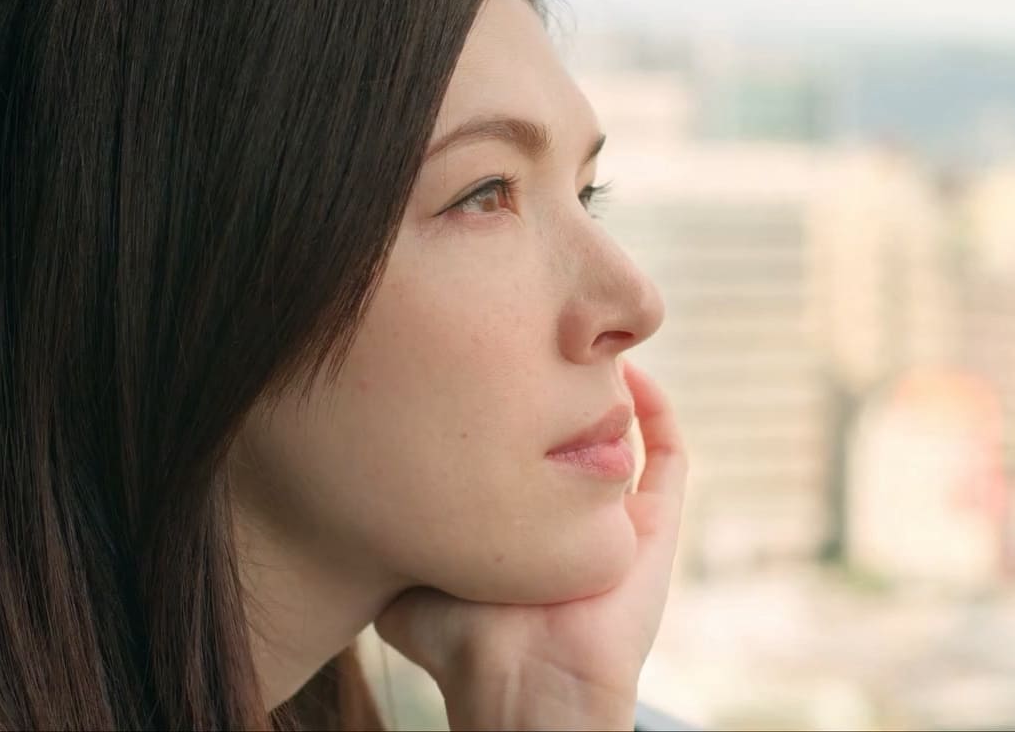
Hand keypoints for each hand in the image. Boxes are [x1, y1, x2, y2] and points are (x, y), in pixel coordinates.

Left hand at [375, 361, 688, 730]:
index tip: (480, 358)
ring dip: (606, 386)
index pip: (523, 449)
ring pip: (623, 434)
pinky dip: (656, 408)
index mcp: (522, 523)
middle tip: (537, 331)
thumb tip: (345, 492)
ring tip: (581, 338)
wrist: (522, 682)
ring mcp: (615, 518)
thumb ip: (391, 531)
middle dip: (559, 383)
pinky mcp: (656, 527)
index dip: (508, 404)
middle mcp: (568, 516)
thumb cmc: (459, 635)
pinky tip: (628, 368)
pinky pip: (669, 456)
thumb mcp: (406, 577)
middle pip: (574, 433)